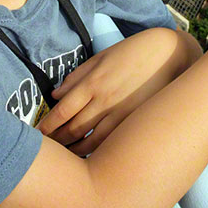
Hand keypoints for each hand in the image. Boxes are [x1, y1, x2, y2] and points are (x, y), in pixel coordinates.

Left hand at [37, 27, 197, 155]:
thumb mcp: (102, 56)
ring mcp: (121, 113)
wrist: (169, 54)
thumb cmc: (133, 51)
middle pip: (73, 128)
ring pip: (91, 140)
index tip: (38, 134)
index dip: (48, 125)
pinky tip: (88, 155)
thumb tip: (56, 94)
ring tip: (63, 156)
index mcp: (93, 82)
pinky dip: (96, 150)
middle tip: (45, 149)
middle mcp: (105, 100)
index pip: (63, 110)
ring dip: (74, 150)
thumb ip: (77, 76)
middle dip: (57, 141)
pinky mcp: (135, 120)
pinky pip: (111, 141)